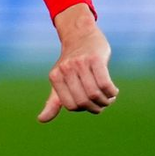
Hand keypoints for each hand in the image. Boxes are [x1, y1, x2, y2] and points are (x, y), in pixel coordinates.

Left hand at [38, 3, 117, 121]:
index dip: (83, 109)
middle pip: (83, 101)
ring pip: (94, 93)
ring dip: (105, 101)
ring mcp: (80, 64)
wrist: (81, 35)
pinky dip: (111, 92)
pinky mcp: (95, 59)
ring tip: (109, 98)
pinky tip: (113, 91)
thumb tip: (41, 120)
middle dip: (96, 108)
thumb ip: (53, 102)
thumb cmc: (70, 63)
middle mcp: (65, 70)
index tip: (90, 105)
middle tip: (102, 104)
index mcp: (54, 77)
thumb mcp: (59, 81)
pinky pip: (104, 83)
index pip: (70, 105)